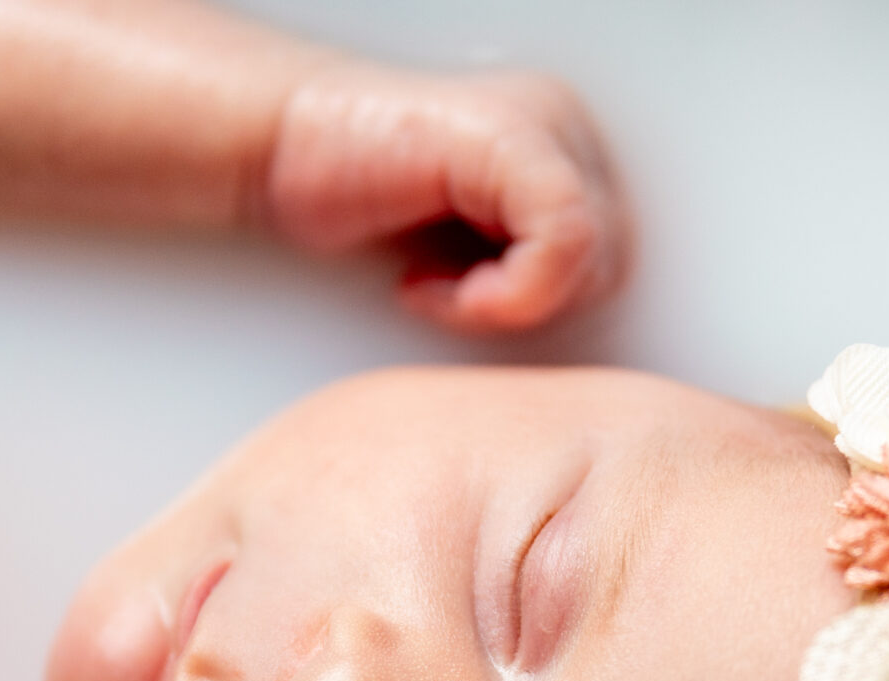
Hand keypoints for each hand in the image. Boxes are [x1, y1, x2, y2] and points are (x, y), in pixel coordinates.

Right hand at [262, 66, 629, 334]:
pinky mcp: (514, 138)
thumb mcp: (463, 262)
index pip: (612, 265)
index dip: (543, 314)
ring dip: (512, 305)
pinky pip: (563, 240)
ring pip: (596, 257)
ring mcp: (546, 125)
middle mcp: (566, 131)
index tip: (467, 310)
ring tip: (439, 293)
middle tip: (452, 303)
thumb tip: (586, 346)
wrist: (275, 150)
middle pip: (613, 266)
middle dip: (532, 311)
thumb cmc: (349, 200)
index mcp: (564, 157)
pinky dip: (501, 294)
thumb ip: (531, 281)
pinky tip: (428, 285)